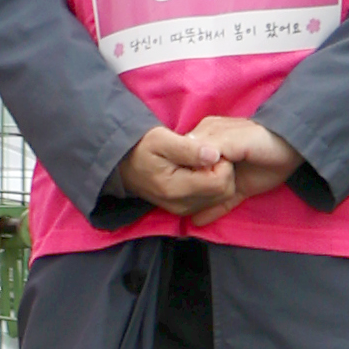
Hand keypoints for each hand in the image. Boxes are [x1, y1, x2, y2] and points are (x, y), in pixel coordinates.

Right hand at [118, 122, 246, 220]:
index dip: (222, 162)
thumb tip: (215, 154)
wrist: (123, 163)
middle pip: (224, 191)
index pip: (220, 182)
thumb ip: (189, 148)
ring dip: (219, 178)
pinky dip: (213, 185)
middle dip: (223, 170)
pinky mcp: (185, 210)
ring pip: (222, 197)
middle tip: (207, 154)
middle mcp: (181, 205)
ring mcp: (184, 210)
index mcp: (175, 188)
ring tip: (201, 162)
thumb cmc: (142, 147)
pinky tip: (199, 171)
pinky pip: (213, 200)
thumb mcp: (161, 138)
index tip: (210, 148)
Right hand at [188, 116, 300, 202]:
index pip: (187, 155)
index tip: (181, 178)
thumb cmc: (262, 139)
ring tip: (192, 209)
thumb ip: (212, 144)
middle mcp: (214, 155)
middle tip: (190, 195)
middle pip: (196, 174)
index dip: (185, 167)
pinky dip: (212, 212)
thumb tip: (189, 157)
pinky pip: (223, 203)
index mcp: (208, 137)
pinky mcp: (239, 189)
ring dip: (201, 200)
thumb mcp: (234, 138)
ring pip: (208, 191)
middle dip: (192, 185)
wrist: (293, 150)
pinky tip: (198, 221)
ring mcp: (227, 174)